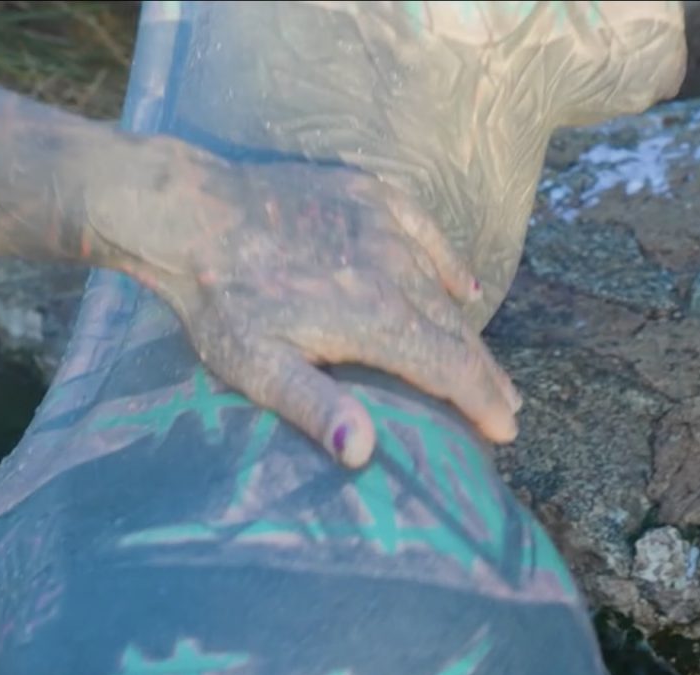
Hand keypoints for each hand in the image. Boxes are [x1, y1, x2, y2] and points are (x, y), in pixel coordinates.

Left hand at [93, 145, 520, 467]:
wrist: (193, 212)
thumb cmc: (223, 300)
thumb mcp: (259, 366)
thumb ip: (315, 407)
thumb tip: (362, 452)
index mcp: (377, 319)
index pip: (449, 368)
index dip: (481, 402)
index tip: (504, 431)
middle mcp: (395, 271)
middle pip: (455, 332)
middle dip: (483, 374)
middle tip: (506, 407)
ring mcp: (384, 229)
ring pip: (441, 288)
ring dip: (466, 328)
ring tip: (484, 364)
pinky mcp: (368, 197)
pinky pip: (425, 233)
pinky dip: (449, 263)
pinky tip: (465, 285)